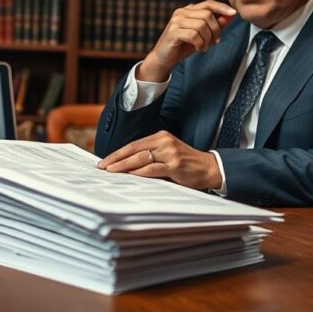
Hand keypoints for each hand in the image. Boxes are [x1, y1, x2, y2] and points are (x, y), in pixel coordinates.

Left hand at [96, 131, 221, 190]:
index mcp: (160, 137)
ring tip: (111, 171)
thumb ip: (150, 158)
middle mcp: (164, 141)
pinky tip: (130, 175)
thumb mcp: (167, 154)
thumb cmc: (186, 164)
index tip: (105, 161)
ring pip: (140, 158)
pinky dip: (140, 172)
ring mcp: (170, 152)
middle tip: (102, 166)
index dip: (118, 153)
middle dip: (116, 159)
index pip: (133, 144)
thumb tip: (126, 168)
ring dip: (123, 165)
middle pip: (134, 149)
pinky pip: (153, 168)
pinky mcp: (175, 165)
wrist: (210, 168)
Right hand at [138, 0, 236, 81]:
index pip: (208, 3)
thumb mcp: (203, 34)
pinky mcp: (173, 32)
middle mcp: (181, 12)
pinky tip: (198, 48)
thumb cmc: (183, 45)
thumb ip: (216, 24)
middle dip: (216, 30)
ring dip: (207, 39)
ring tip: (204, 46)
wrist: (164, 58)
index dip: (222, 7)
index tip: (233, 13)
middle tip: (215, 42)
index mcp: (188, 10)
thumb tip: (231, 15)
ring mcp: (176, 21)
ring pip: (201, 25)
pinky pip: (194, 35)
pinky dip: (200, 44)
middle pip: (207, 15)